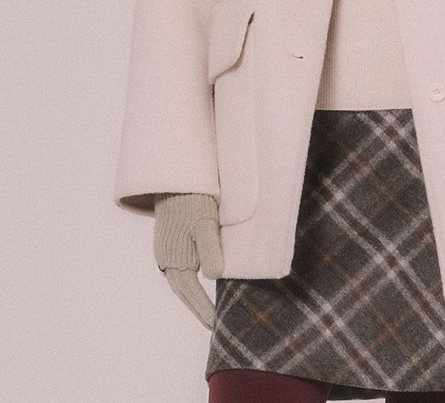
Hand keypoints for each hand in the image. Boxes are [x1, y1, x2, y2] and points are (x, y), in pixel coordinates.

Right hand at [153, 192, 223, 328]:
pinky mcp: (167, 246)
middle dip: (197, 309)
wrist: (175, 182)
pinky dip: (187, 284)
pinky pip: (178, 272)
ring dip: (192, 297)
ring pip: (179, 284)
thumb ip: (210, 250)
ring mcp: (165, 254)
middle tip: (213, 324)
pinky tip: (196, 286)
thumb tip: (214, 277)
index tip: (215, 324)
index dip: (204, 309)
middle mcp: (166, 261)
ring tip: (206, 311)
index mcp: (176, 259)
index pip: (192, 293)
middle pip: (183, 293)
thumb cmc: (194, 202)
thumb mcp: (206, 224)